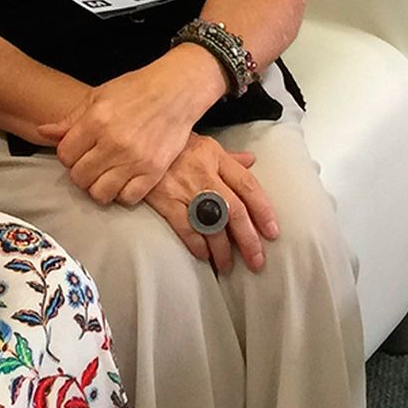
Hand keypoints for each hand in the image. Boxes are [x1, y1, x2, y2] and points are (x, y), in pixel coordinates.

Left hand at [36, 54, 215, 205]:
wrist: (175, 92)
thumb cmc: (135, 90)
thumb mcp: (97, 97)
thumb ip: (70, 120)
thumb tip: (44, 132)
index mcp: (96, 121)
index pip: (65, 156)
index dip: (67, 156)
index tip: (75, 152)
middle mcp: (114, 143)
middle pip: (80, 177)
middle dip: (80, 172)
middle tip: (89, 164)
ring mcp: (135, 160)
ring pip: (100, 193)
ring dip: (98, 187)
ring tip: (103, 175)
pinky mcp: (153, 172)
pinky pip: (128, 198)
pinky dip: (122, 193)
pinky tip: (122, 180)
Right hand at [144, 135, 278, 273]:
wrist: (136, 141)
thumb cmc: (172, 144)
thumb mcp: (203, 143)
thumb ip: (228, 157)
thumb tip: (252, 161)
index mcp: (215, 157)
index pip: (247, 186)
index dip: (263, 211)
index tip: (272, 232)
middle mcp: (203, 173)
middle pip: (234, 210)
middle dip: (248, 239)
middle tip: (257, 261)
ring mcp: (183, 188)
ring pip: (211, 224)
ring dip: (222, 249)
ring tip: (227, 265)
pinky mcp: (164, 199)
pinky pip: (185, 227)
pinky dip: (196, 244)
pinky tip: (203, 255)